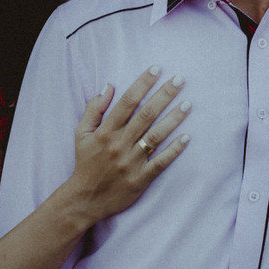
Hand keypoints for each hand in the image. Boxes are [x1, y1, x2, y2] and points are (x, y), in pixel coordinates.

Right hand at [65, 66, 190, 222]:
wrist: (84, 199)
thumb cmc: (85, 163)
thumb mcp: (81, 134)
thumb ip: (94, 109)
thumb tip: (109, 86)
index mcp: (106, 131)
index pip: (127, 102)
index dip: (142, 84)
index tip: (156, 69)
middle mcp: (119, 144)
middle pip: (145, 115)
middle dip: (163, 95)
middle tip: (180, 79)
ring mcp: (131, 162)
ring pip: (155, 136)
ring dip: (173, 119)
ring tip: (188, 103)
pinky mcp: (140, 179)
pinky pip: (160, 162)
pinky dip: (174, 150)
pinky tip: (187, 138)